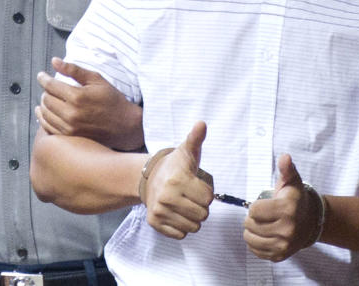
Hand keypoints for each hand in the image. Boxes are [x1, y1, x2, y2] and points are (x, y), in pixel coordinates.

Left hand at [34, 58, 142, 150]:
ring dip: (43, 105)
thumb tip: (54, 61)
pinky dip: (44, 118)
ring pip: (44, 114)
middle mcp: (71, 114)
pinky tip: (47, 113)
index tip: (41, 75)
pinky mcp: (69, 137)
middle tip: (50, 87)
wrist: (124, 125)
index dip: (43, 79)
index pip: (51, 86)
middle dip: (45, 91)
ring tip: (48, 99)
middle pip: (46, 100)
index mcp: (78, 96)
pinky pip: (48, 127)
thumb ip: (74, 70)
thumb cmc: (112, 100)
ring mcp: (69, 127)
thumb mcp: (96, 79)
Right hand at [143, 121, 213, 239]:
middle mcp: (167, 197)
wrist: (150, 177)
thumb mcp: (187, 150)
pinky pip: (180, 235)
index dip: (206, 192)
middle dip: (201, 206)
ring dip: (193, 218)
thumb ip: (196, 138)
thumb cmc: (175, 165)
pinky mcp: (155, 223)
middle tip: (192, 196)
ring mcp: (160, 211)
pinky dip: (182, 226)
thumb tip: (201, 124)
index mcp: (178, 180)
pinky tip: (177, 213)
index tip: (198, 185)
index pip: (208, 198)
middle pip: (202, 214)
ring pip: (193, 227)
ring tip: (185, 204)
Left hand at [244, 154, 321, 262]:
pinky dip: (255, 243)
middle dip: (252, 218)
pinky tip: (263, 234)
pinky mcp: (279, 256)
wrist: (310, 221)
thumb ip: (286, 168)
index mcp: (287, 209)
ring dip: (251, 230)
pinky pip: (255, 251)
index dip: (255, 205)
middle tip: (262, 214)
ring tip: (260, 224)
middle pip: (250, 225)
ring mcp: (284, 245)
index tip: (263, 204)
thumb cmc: (296, 198)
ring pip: (250, 239)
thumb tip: (285, 157)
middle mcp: (287, 229)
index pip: (254, 210)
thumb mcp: (292, 180)